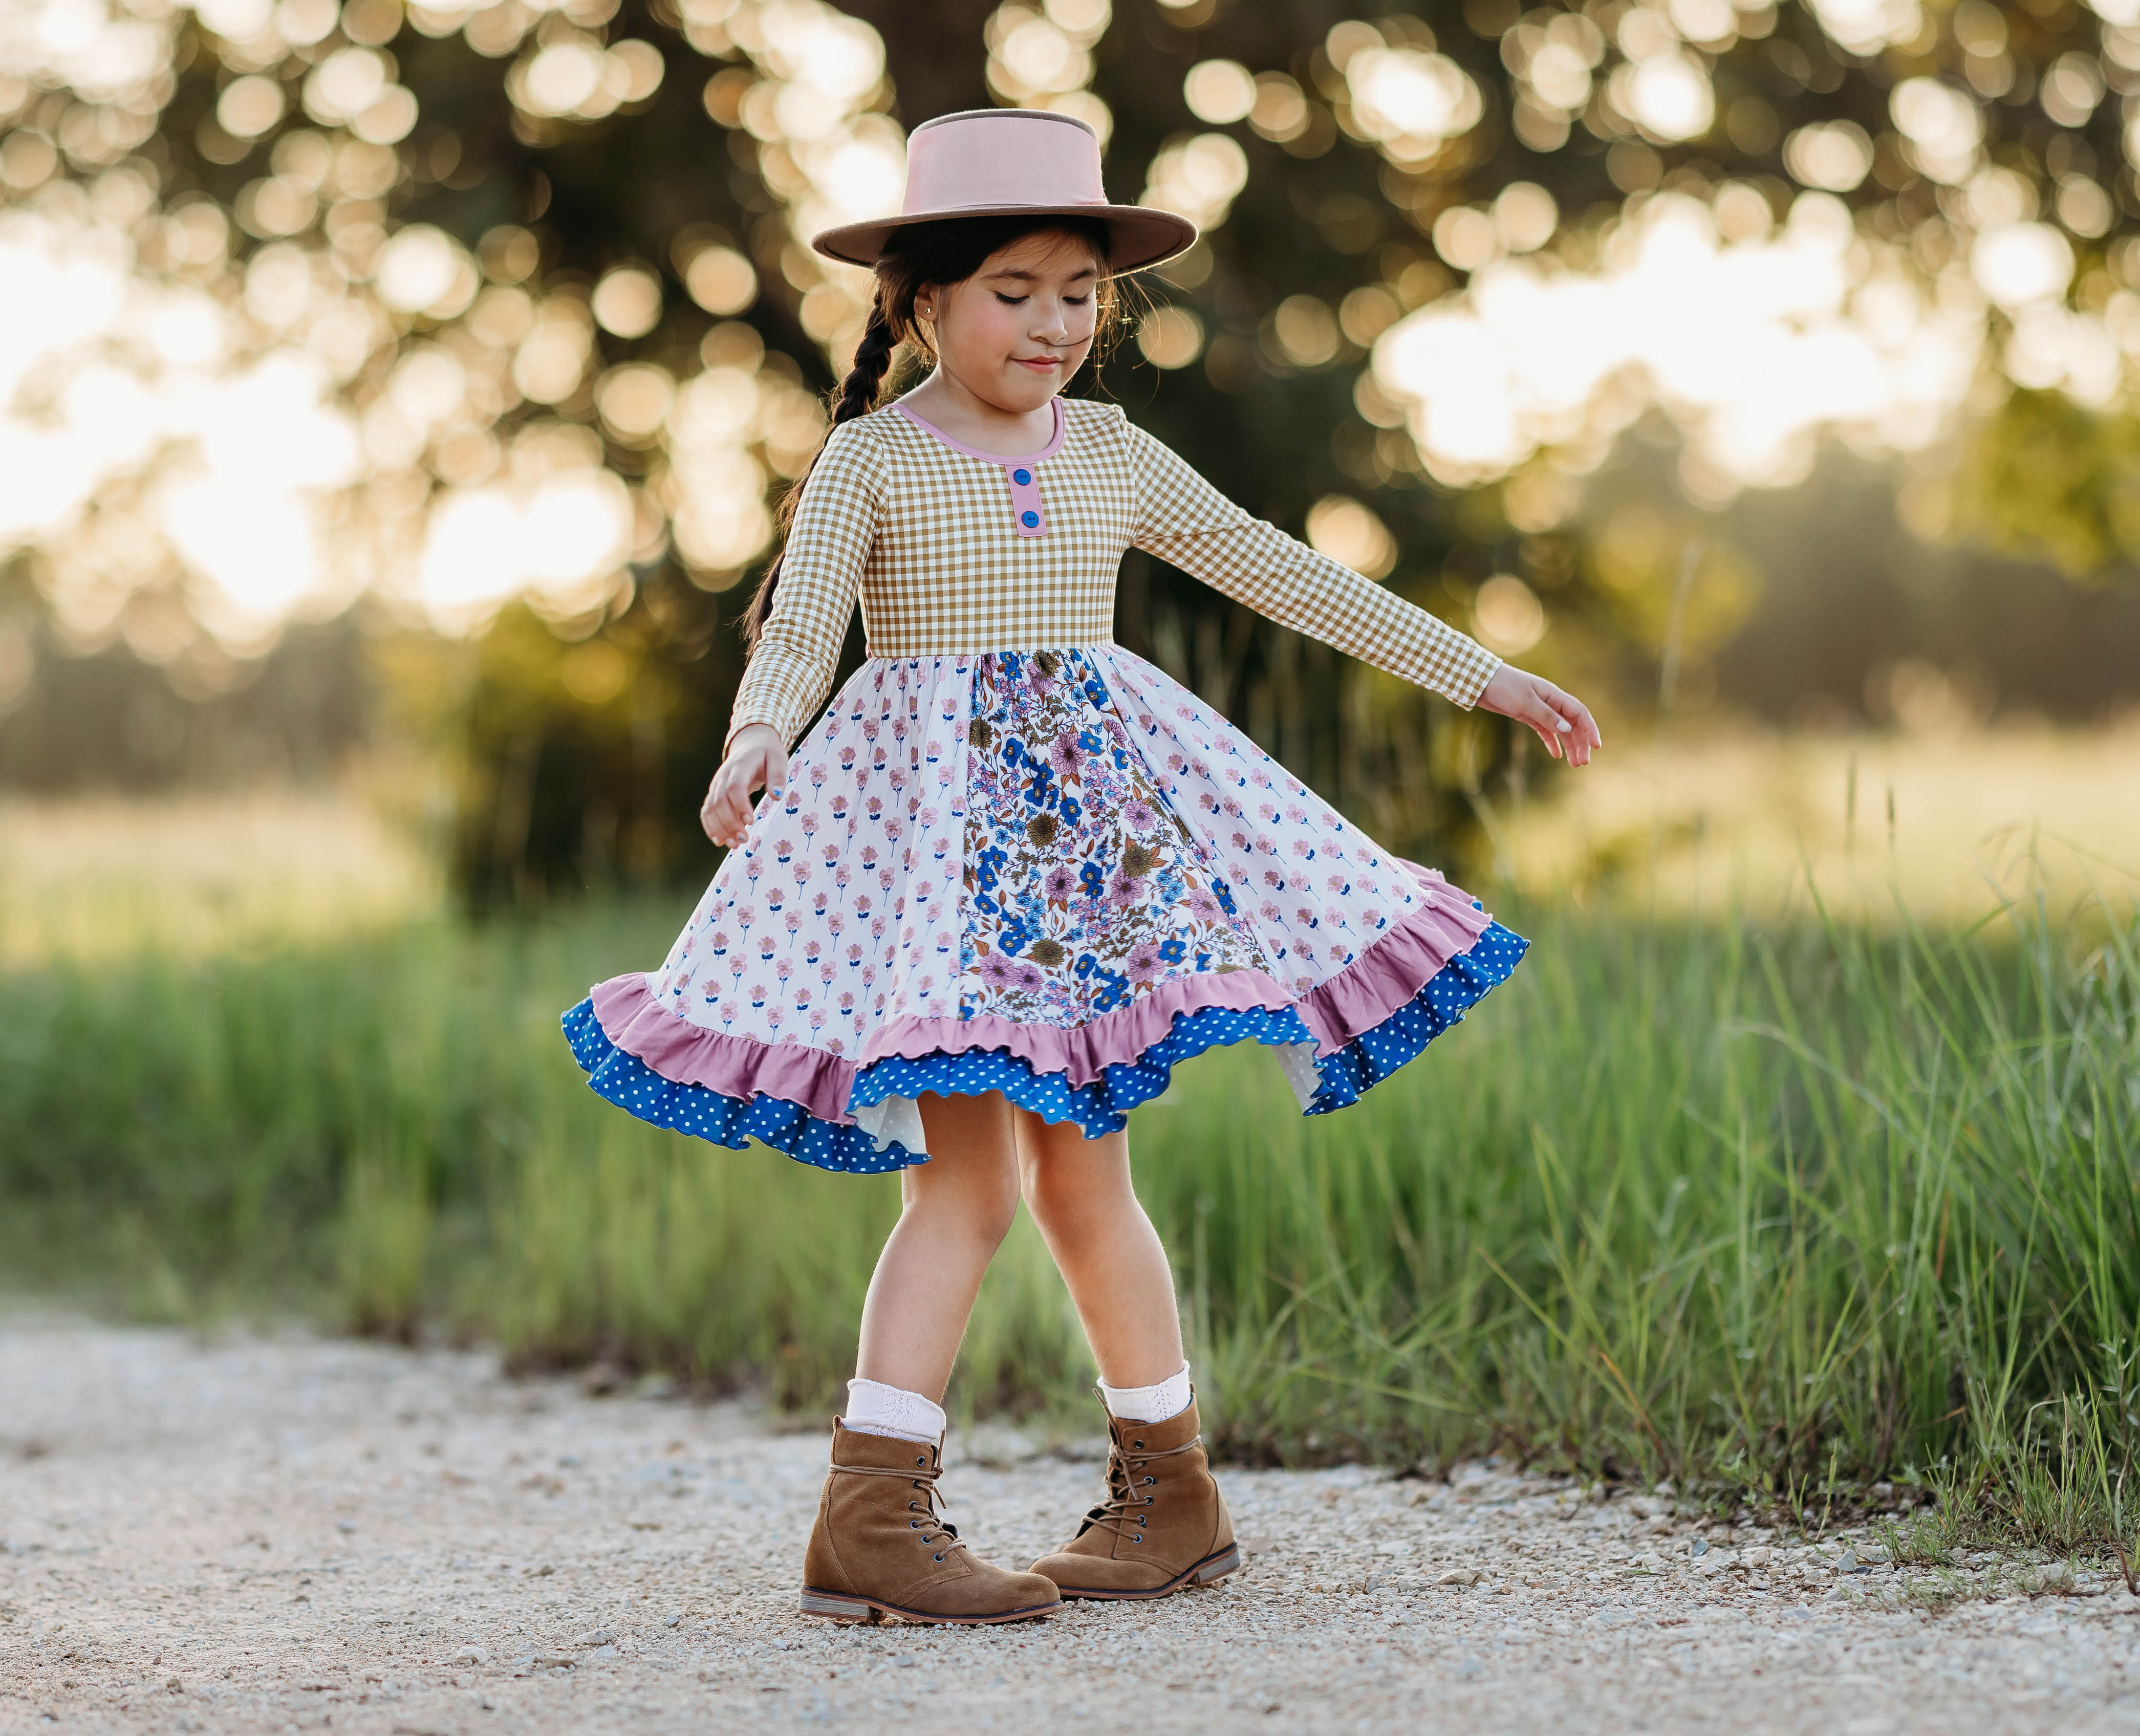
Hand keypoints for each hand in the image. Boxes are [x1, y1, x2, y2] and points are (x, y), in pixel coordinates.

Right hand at [701, 724, 787, 846]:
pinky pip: (706, 811)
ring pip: (710, 808)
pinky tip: (719, 841)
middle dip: (730, 822)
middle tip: (744, 840)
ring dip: (719, 828)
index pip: (735, 787)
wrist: (750, 744)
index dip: (740, 805)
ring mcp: (716, 785)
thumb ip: (777, 776)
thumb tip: (777, 797)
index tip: (751, 822)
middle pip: (720, 801)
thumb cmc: (766, 753)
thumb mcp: (777, 758)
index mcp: (740, 765)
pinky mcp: (714, 793)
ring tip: (733, 845)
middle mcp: (723, 776)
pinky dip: (710, 826)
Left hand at [1475, 665, 1601, 765]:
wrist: (1481, 682)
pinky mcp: (1529, 716)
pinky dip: (1552, 743)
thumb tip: (1568, 729)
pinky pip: (1546, 731)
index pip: (1579, 713)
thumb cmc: (1504, 688)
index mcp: (1554, 695)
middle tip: (1582, 763)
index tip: (1596, 746)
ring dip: (1569, 746)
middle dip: (1580, 743)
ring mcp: (1540, 710)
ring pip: (1561, 730)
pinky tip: (1556, 755)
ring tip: (1574, 763)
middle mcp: (1551, 702)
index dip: (1590, 729)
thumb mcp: (1526, 702)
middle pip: (1573, 725)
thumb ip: (1546, 716)